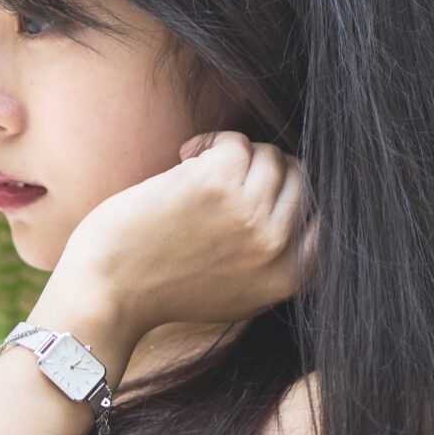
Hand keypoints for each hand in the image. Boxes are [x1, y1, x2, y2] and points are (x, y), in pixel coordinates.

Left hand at [31, 130, 318, 353]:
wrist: (106, 293)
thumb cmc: (161, 289)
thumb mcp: (236, 293)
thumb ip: (273, 260)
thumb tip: (303, 204)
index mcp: (289, 278)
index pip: (326, 221)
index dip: (298, 196)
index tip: (262, 193)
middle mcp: (277, 248)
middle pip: (300, 179)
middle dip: (262, 172)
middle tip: (221, 180)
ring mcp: (252, 215)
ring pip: (269, 156)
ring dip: (233, 155)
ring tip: (197, 171)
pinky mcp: (219, 185)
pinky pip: (236, 141)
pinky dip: (211, 142)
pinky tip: (184, 161)